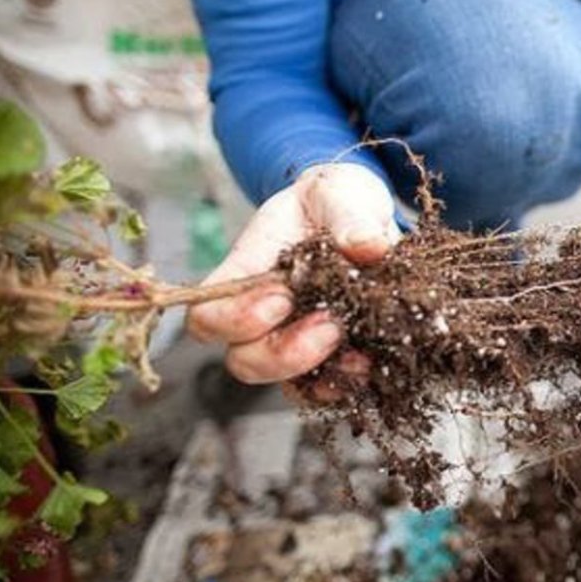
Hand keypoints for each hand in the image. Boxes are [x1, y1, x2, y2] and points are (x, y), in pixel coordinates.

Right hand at [188, 163, 399, 383]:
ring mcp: (295, 340)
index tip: (282, 296)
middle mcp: (262, 317)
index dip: (236, 319)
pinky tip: (373, 366)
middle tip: (330, 326)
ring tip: (359, 355)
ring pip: (286, 384)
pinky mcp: (332, 355)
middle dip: (283, 353)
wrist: (360, 218)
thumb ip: (349, 217)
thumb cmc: (332, 202)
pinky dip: (347, 384)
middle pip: (244, 360)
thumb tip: (368, 245)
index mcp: (245, 274)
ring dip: (320, 375)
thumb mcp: (338, 194)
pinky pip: (327, 387)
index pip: (208, 316)